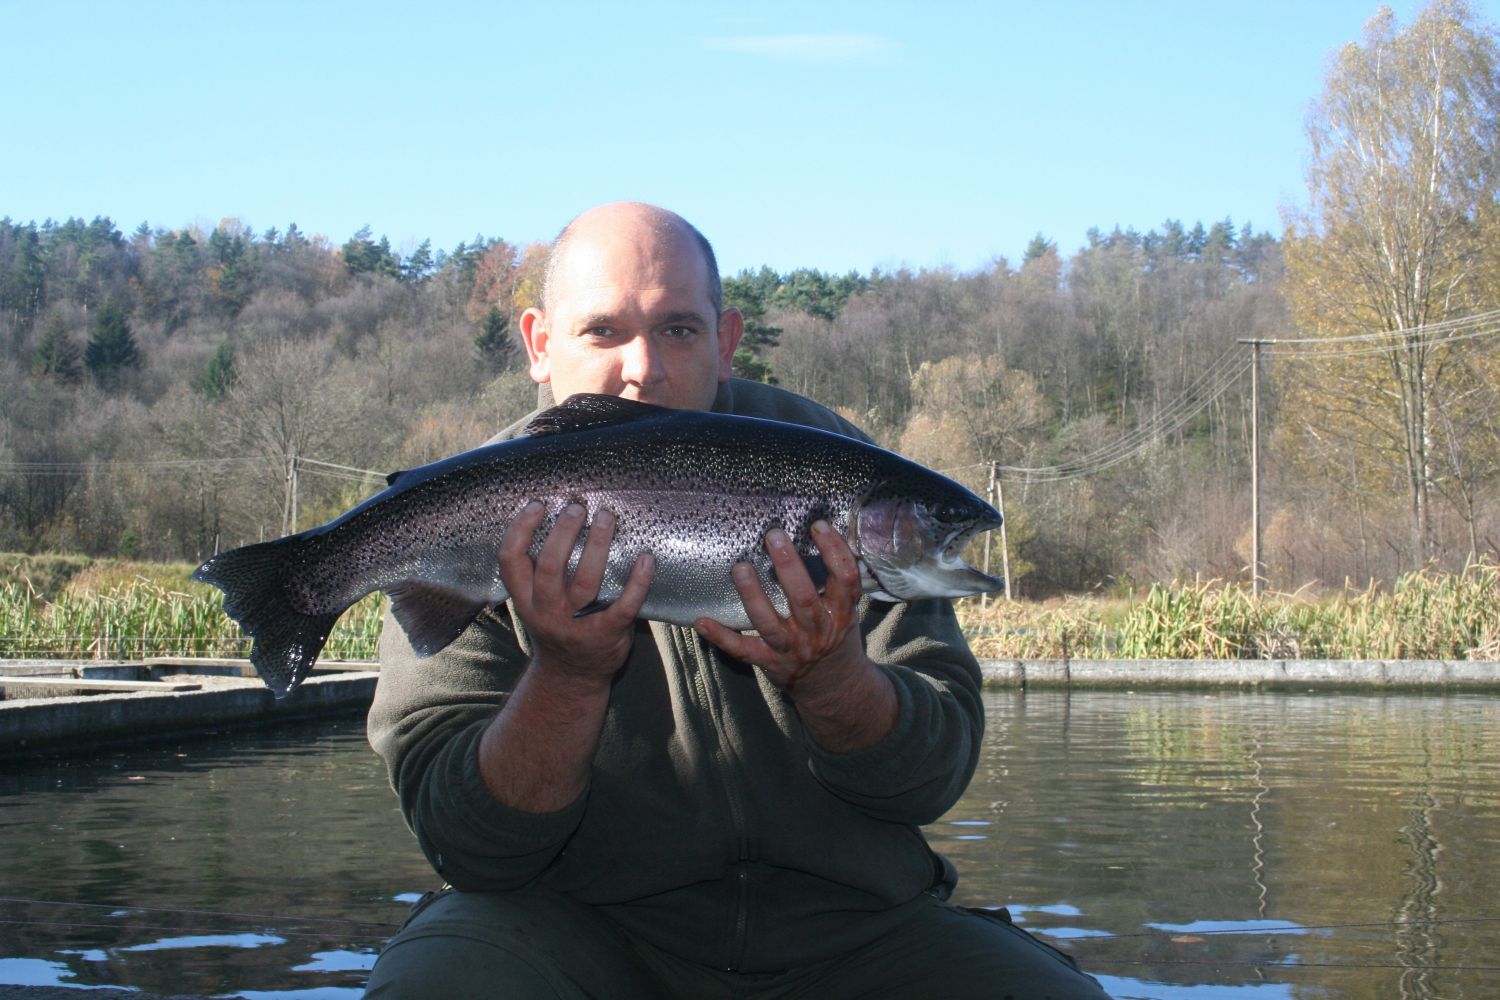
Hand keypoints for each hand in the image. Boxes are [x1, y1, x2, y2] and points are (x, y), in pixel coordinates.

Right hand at [498, 501, 653, 684]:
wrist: (573, 677)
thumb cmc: (558, 628)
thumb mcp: (534, 605)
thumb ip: (537, 575)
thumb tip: (558, 518)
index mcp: (525, 600)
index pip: (510, 561)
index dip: (520, 530)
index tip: (537, 505)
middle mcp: (546, 611)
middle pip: (550, 565)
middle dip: (564, 531)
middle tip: (578, 507)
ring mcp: (576, 624)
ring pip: (586, 580)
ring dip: (598, 544)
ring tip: (606, 518)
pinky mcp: (607, 633)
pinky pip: (624, 605)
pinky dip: (638, 581)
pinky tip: (646, 559)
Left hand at [694, 520, 869, 695]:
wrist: (834, 687)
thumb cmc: (836, 636)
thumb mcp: (845, 611)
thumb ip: (835, 583)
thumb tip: (819, 534)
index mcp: (840, 613)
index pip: (844, 579)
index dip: (834, 551)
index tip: (818, 526)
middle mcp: (817, 631)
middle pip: (803, 597)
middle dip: (788, 565)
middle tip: (773, 536)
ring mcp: (791, 648)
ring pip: (769, 622)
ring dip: (752, 595)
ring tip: (740, 568)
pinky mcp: (769, 662)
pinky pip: (742, 649)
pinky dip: (720, 636)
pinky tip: (701, 621)